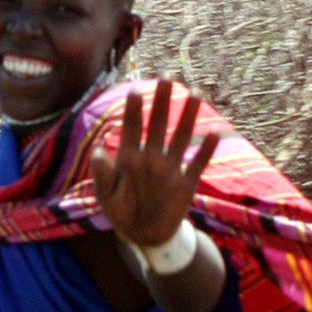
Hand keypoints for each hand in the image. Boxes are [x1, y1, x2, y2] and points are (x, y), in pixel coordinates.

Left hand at [87, 79, 217, 249]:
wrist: (143, 235)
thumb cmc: (121, 212)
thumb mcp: (106, 197)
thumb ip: (103, 176)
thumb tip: (98, 153)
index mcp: (129, 158)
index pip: (132, 128)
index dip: (134, 109)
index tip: (136, 89)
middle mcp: (151, 158)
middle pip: (159, 124)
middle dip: (163, 101)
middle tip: (167, 77)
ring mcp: (170, 169)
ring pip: (180, 138)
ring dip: (188, 117)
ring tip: (196, 94)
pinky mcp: (184, 185)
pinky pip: (197, 165)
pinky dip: (204, 152)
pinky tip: (213, 135)